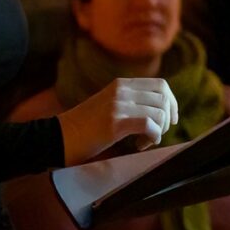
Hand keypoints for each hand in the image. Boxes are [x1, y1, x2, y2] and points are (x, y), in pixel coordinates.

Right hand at [57, 77, 179, 165]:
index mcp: (121, 84)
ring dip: (158, 131)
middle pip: (163, 99)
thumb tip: (160, 111)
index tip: (171, 120)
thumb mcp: (109, 105)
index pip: (161, 85)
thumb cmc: (84, 128)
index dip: (172, 103)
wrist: (57, 137)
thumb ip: (130, 102)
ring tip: (142, 142)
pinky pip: (148, 125)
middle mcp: (121, 90)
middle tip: (155, 134)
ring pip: (159, 112)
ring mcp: (118, 105)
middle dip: (166, 120)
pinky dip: (152, 137)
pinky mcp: (114, 122)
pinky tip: (139, 146)